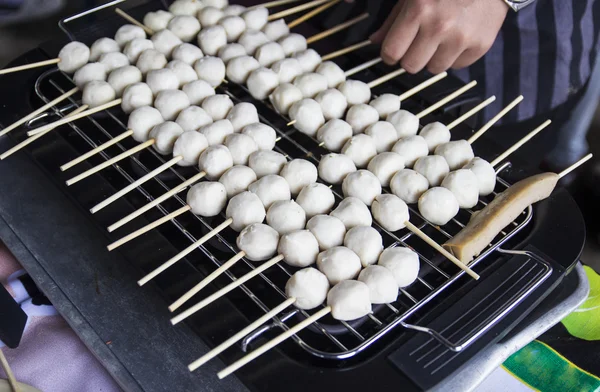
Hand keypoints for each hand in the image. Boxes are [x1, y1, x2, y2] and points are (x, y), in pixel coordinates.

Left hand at [371, 0, 508, 73]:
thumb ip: (393, 19)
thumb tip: (375, 41)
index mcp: (419, 9)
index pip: (392, 52)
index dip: (390, 54)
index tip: (393, 51)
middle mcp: (440, 26)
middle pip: (411, 66)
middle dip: (410, 57)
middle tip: (417, 44)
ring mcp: (461, 37)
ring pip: (434, 69)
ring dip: (433, 58)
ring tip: (440, 38)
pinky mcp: (480, 45)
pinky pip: (456, 66)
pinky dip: (454, 56)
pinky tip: (457, 37)